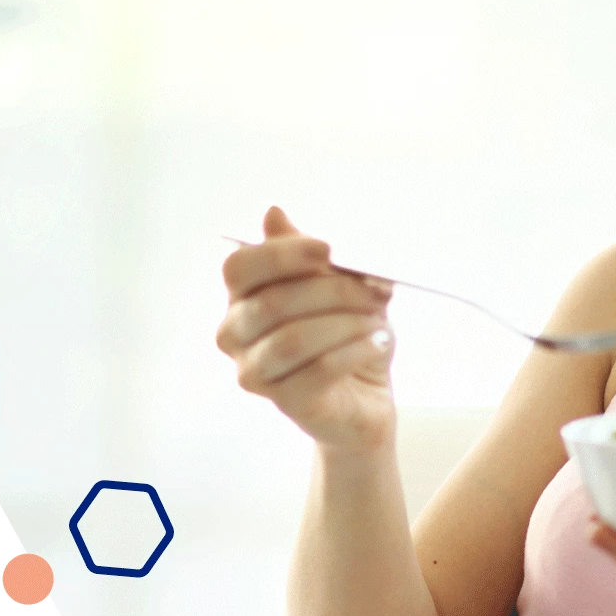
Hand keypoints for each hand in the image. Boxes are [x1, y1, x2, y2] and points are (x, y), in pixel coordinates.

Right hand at [217, 207, 397, 452]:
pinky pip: (318, 371)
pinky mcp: (286, 402)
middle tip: (375, 289)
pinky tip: (379, 342)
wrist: (364, 398)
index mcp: (241, 298)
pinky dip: (355, 351)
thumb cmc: (345, 335)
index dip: (281, 255)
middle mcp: (235, 335)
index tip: (328, 249)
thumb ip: (310, 257)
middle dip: (331, 290)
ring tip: (380, 320)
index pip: (239, 268)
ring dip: (345, 322)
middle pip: (272, 302)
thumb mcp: (337, 287)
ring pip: (293, 339)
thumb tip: (273, 214)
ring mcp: (254, 373)